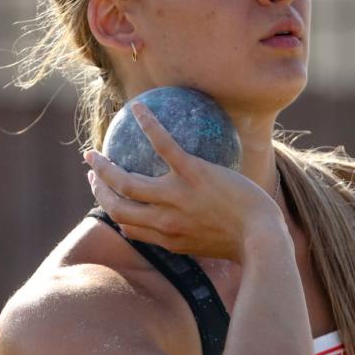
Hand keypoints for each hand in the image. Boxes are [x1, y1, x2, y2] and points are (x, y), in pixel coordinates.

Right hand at [84, 102, 284, 262]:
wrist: (262, 236)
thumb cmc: (245, 240)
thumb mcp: (209, 246)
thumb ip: (185, 236)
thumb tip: (169, 227)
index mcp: (166, 238)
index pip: (128, 227)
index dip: (112, 211)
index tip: (108, 198)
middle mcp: (162, 220)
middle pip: (116, 206)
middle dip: (98, 189)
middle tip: (92, 170)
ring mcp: (175, 196)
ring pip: (125, 181)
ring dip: (104, 166)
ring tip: (96, 151)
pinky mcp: (192, 174)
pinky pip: (163, 144)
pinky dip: (147, 123)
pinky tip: (138, 108)